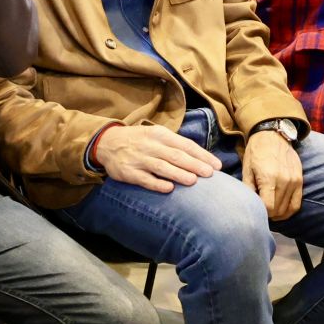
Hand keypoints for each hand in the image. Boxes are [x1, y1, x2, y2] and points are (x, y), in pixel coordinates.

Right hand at [94, 124, 220, 192]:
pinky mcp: (129, 172)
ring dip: (178, 174)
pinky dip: (157, 184)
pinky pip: (145, 179)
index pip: (185, 145)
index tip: (216, 165)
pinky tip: (169, 188)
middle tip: (210, 174)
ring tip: (193, 181)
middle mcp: (150, 145)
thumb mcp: (156, 135)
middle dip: (194, 165)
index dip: (202, 155)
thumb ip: (175, 145)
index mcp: (160, 134)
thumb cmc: (139, 140)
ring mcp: (139, 159)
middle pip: (176, 156)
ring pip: (162, 167)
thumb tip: (201, 158)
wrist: (107, 143)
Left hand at [240, 129, 302, 221]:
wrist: (272, 135)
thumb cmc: (256, 152)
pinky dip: (289, 210)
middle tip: (260, 210)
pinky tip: (281, 211)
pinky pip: (297, 204)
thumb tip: (248, 206)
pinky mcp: (300, 180)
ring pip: (287, 209)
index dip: (261, 212)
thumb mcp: (247, 169)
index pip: (268, 207)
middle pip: (278, 210)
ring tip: (269, 212)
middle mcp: (284, 181)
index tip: (255, 209)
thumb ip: (248, 189)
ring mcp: (294, 181)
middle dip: (268, 214)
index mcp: (269, 178)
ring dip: (278, 214)